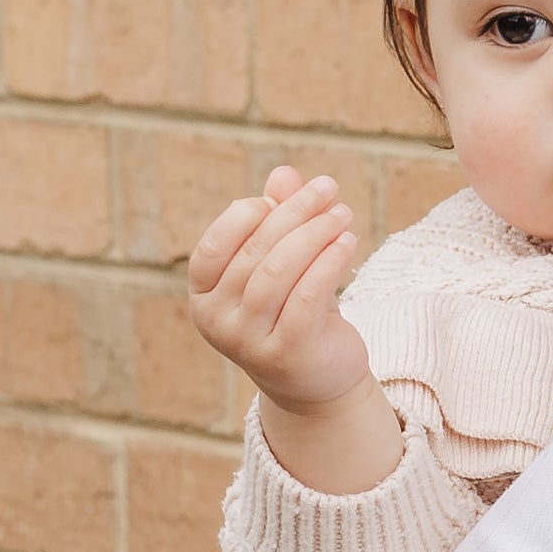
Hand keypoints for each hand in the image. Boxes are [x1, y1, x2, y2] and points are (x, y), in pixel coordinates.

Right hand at [189, 168, 373, 416]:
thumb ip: (278, 220)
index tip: (283, 197)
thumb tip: (283, 173)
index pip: (215, 245)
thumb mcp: (282, 263)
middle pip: (255, 252)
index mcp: (204, 295)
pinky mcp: (286, 353)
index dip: (248, 215)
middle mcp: (216, 321)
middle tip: (327, 188)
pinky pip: (306, 298)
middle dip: (295, 213)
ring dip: (315, 234)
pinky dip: (328, 263)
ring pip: (280, 272)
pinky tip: (348, 243)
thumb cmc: (294, 310)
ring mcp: (248, 341)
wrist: (316, 379)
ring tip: (342, 214)